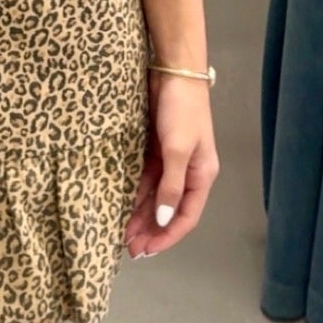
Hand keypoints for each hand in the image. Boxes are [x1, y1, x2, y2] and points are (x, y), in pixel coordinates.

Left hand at [124, 74, 218, 260]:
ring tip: (121, 233)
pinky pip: (144, 179)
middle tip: (129, 249)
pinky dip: (134, 194)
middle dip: (151, 230)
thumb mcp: (177, 150)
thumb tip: (163, 220)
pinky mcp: (155, 149)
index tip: (146, 251)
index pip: (186, 217)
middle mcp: (187, 172)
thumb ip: (170, 186)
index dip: (167, 236)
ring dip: (140, 215)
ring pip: (154, 197)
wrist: (173, 71)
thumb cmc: (182, 109)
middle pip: (169, 210)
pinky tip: (120, 204)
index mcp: (201, 175)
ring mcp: (171, 160)